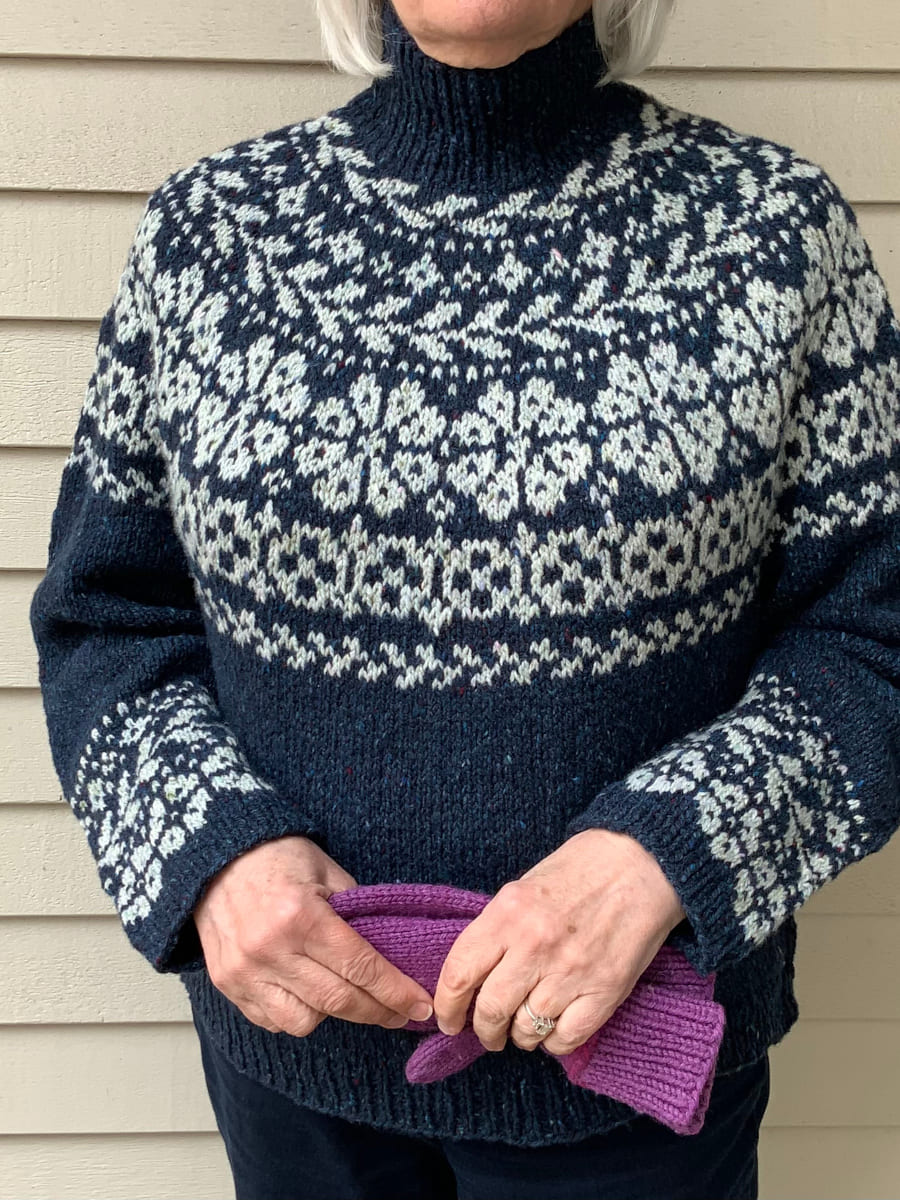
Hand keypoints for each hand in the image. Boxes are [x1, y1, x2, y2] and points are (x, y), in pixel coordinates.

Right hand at [193, 835, 434, 1037]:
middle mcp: (270, 950)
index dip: (395, 992)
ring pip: (303, 1021)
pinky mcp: (227, 984)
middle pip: (338, 1001)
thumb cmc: (278, 857)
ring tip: (347, 996)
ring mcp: (244, 972)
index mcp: (300, 916)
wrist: (215, 856)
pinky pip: (272, 1020)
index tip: (419, 1006)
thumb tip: (391, 952)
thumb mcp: (327, 871)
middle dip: (377, 1012)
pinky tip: (309, 995)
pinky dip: (296, 1013)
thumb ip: (357, 911)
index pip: (360, 967)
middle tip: (401, 1014)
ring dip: (333, 1014)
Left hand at [432, 828, 686, 1056]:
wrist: (640, 863)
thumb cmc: (580, 869)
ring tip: (524, 1026)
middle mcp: (534, 945)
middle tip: (487, 1033)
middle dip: (483, 1031)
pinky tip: (554, 1026)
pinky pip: (565, 1039)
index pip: (459, 973)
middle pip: (490, 1011)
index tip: (447, 1020)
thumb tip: (474, 976)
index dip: (447, 1006)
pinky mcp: (605, 992)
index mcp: (508, 914)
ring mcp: (570, 972)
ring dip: (520, 1036)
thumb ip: (498, 929)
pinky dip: (553, 1041)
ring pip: (526, 1031)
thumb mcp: (524, 888)